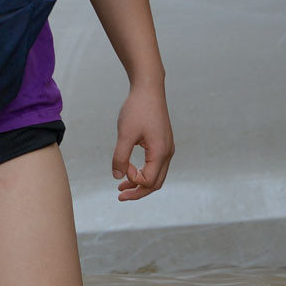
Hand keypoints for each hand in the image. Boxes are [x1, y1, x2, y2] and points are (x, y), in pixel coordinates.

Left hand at [112, 82, 173, 200]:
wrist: (149, 90)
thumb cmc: (137, 110)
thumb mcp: (125, 134)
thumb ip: (120, 157)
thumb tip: (117, 177)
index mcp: (160, 152)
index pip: (148, 180)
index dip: (133, 180)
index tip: (121, 167)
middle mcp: (167, 153)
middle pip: (156, 183)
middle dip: (138, 192)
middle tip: (119, 196)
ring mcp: (167, 149)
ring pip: (157, 175)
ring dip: (140, 183)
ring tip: (121, 188)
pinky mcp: (163, 144)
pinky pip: (155, 165)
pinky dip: (144, 172)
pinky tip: (129, 169)